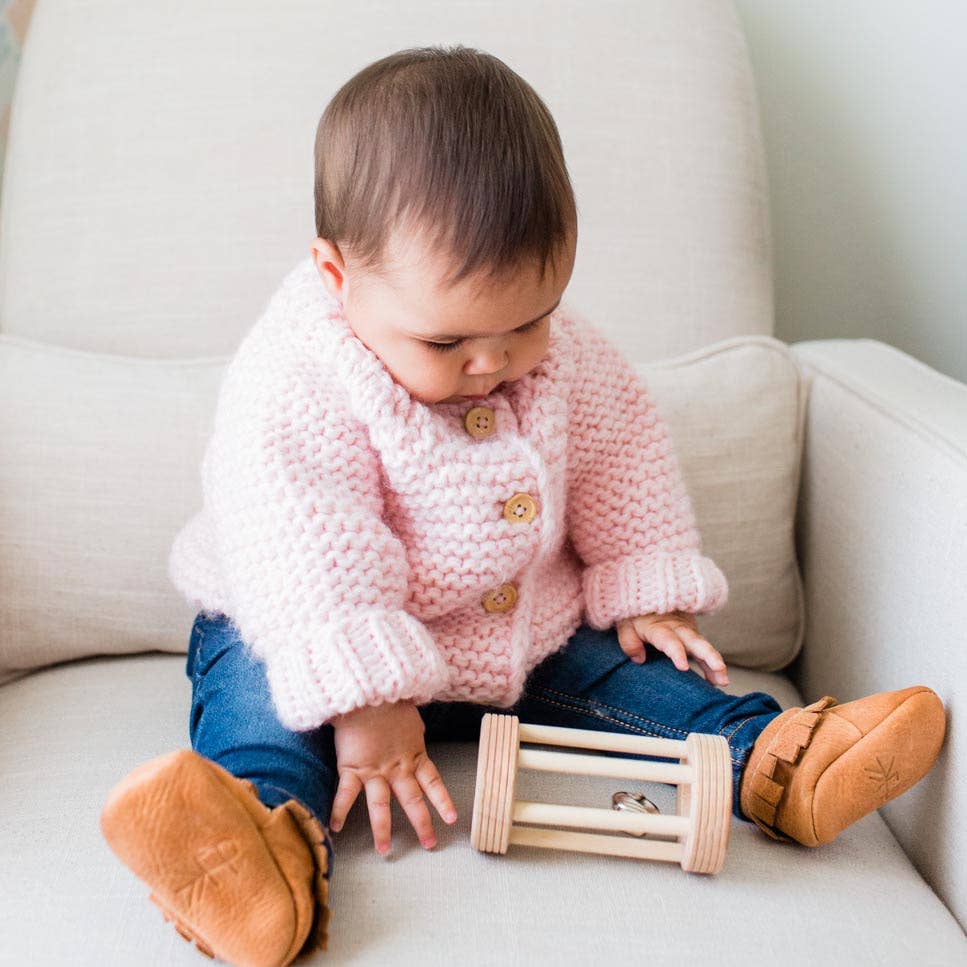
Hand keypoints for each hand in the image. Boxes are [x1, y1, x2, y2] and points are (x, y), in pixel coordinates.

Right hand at [328, 699, 457, 854]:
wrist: (368, 691)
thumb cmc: (390, 701)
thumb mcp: (410, 720)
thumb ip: (412, 734)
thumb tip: (414, 734)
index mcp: (413, 755)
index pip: (433, 782)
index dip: (443, 801)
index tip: (452, 819)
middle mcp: (396, 768)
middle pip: (412, 800)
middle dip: (421, 823)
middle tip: (430, 844)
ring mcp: (374, 769)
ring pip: (380, 805)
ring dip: (382, 829)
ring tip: (384, 850)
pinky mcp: (352, 766)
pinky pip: (346, 793)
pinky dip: (339, 810)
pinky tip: (335, 828)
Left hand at [616, 611, 728, 686]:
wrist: (645, 593)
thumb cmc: (633, 613)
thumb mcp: (624, 625)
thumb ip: (629, 642)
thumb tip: (639, 659)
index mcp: (658, 626)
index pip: (668, 640)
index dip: (676, 652)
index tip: (683, 667)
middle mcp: (676, 627)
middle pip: (694, 641)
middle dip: (708, 655)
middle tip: (720, 669)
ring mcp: (687, 629)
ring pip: (703, 646)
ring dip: (714, 662)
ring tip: (723, 681)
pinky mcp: (691, 633)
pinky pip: (702, 649)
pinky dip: (711, 663)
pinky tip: (717, 680)